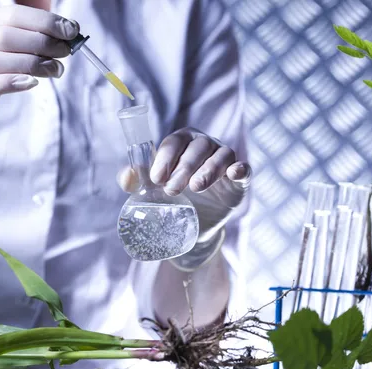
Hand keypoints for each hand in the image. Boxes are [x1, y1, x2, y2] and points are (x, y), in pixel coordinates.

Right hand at [0, 5, 78, 163]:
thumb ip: (30, 40)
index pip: (14, 15)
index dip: (45, 21)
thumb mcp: (6, 51)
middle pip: (7, 36)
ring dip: (34, 64)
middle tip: (66, 52)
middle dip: (44, 42)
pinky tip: (33, 83)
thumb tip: (67, 34)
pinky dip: (13, 82)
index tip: (72, 30)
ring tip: (56, 70)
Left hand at [118, 128, 250, 241]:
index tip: (156, 178)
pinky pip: (244, 168)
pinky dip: (241, 169)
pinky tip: (233, 174)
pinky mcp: (239, 179)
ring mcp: (225, 161)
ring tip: (196, 187)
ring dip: (208, 169)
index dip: (165, 158)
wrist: (193, 223)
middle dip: (183, 167)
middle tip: (171, 190)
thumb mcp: (151, 189)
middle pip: (198, 147)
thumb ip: (136, 181)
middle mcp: (205, 146)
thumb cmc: (172, 196)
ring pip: (221, 155)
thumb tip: (127, 177)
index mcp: (183, 142)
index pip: (175, 141)